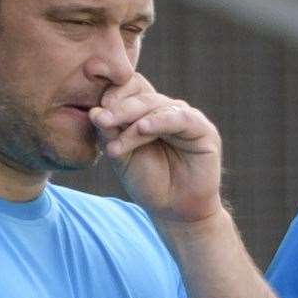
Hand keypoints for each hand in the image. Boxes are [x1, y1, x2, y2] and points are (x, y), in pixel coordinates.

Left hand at [90, 75, 223, 226]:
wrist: (174, 209)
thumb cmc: (148, 182)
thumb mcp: (122, 157)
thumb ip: (110, 134)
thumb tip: (94, 113)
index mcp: (145, 111)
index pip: (129, 88)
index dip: (113, 94)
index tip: (95, 114)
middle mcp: (165, 110)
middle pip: (140, 95)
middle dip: (118, 109)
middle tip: (101, 121)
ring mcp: (185, 116)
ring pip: (155, 106)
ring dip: (132, 118)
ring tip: (115, 133)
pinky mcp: (203, 129)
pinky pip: (180, 118)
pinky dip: (159, 121)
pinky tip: (142, 128)